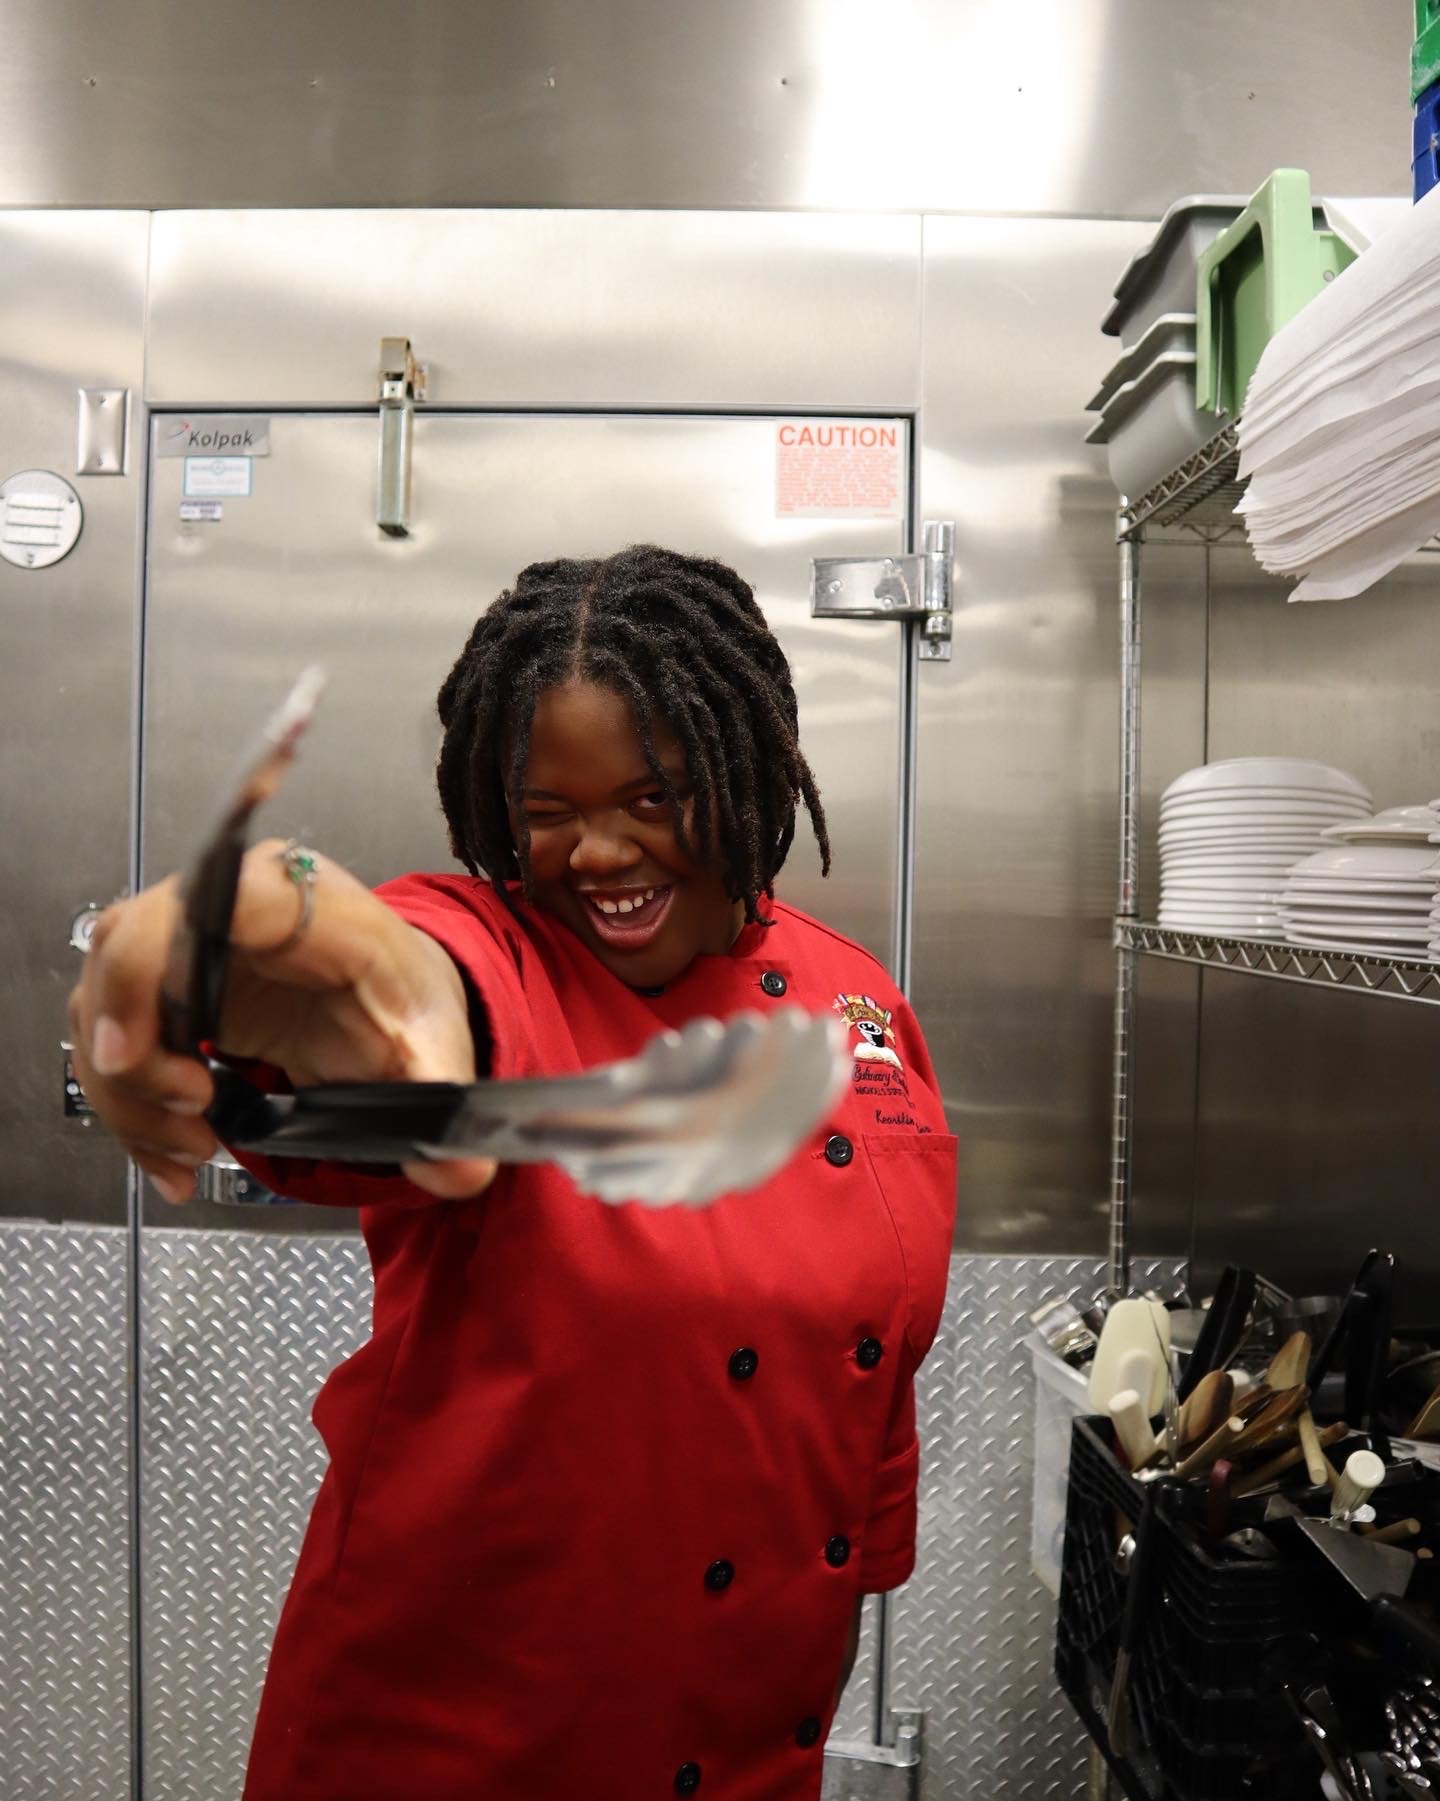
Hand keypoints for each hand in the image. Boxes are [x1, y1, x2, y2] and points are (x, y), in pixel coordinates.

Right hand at [67, 841, 496, 1204]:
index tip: (131, 1051)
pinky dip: (131, 1108)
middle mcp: (229, 905)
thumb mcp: (432, 1045)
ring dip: (132, 1094)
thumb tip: (462, 1169)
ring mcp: (188, 944)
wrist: (391, 1002)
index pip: (201, 900)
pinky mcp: (167, 990)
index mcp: (299, 898)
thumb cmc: (403, 999)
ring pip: (102, 1003)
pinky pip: (111, 1039)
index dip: (147, 966)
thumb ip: (442, 1102)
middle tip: (189, 1114)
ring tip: (197, 1144)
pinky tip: (176, 1152)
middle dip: (133, 1053)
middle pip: (125, 951)